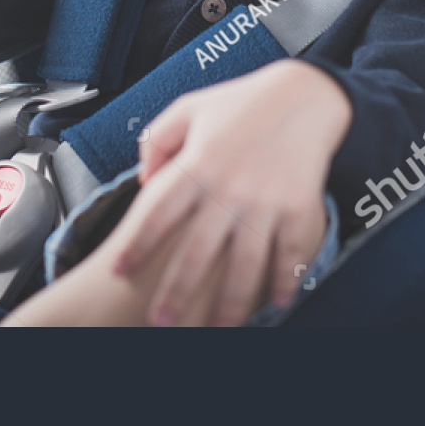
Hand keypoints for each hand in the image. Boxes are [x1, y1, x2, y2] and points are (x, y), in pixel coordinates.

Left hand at [110, 59, 351, 325]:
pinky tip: (273, 305)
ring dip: (228, 304)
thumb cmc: (242, 102)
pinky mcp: (299, 208)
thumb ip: (157, 141)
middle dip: (176, 292)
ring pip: (243, 265)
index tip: (120, 271)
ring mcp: (267, 201)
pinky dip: (282, 283)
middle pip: (196, 251)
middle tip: (160, 323)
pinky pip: (289, 255)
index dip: (137, 243)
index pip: (157, 211)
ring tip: (215, 332)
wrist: (304, 94)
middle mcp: (230, 187)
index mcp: (198, 162)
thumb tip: (143, 181)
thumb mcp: (189, 107)